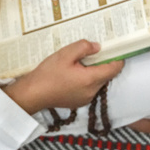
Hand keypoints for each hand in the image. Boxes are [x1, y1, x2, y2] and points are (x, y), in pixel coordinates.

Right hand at [3, 40, 123, 113]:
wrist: (32, 94)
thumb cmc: (47, 74)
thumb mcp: (65, 54)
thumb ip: (84, 47)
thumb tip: (97, 47)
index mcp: (90, 79)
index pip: (114, 69)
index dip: (117, 57)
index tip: (114, 48)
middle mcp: (91, 91)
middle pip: (106, 75)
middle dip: (102, 63)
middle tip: (92, 52)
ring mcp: (86, 99)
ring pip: (98, 81)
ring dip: (93, 71)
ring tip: (79, 62)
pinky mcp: (79, 102)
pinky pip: (89, 88)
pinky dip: (86, 79)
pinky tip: (73, 73)